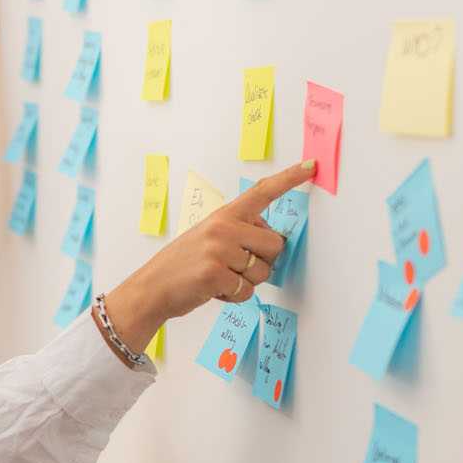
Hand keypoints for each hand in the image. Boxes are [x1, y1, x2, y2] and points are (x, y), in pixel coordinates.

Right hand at [102, 159, 316, 351]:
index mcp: (224, 215)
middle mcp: (223, 228)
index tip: (311, 165)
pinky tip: (214, 291)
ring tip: (220, 278)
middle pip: (275, 245)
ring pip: (263, 272)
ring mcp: (219, 250)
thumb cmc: (183, 265)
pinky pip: (247, 291)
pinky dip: (235, 297)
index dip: (289, 179)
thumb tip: (273, 243)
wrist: (151, 288)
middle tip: (236, 267)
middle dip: (263, 262)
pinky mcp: (215, 275)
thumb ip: (238, 233)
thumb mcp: (209, 237)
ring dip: (246, 283)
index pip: (262, 192)